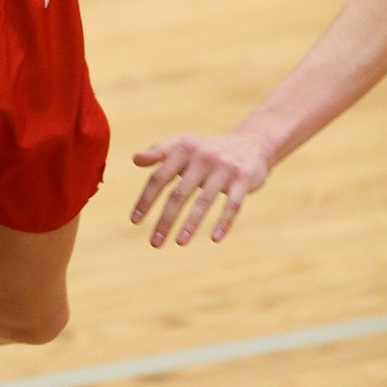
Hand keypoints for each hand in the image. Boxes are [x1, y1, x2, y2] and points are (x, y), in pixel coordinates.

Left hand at [130, 132, 271, 246]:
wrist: (251, 143)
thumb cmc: (208, 150)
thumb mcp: (184, 144)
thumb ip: (159, 152)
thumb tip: (135, 160)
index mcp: (183, 148)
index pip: (159, 177)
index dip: (146, 200)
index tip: (135, 221)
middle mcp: (202, 156)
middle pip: (179, 193)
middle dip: (165, 219)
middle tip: (154, 243)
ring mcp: (224, 168)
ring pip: (204, 201)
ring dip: (190, 224)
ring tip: (179, 243)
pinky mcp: (243, 179)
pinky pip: (233, 204)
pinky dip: (223, 222)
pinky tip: (215, 239)